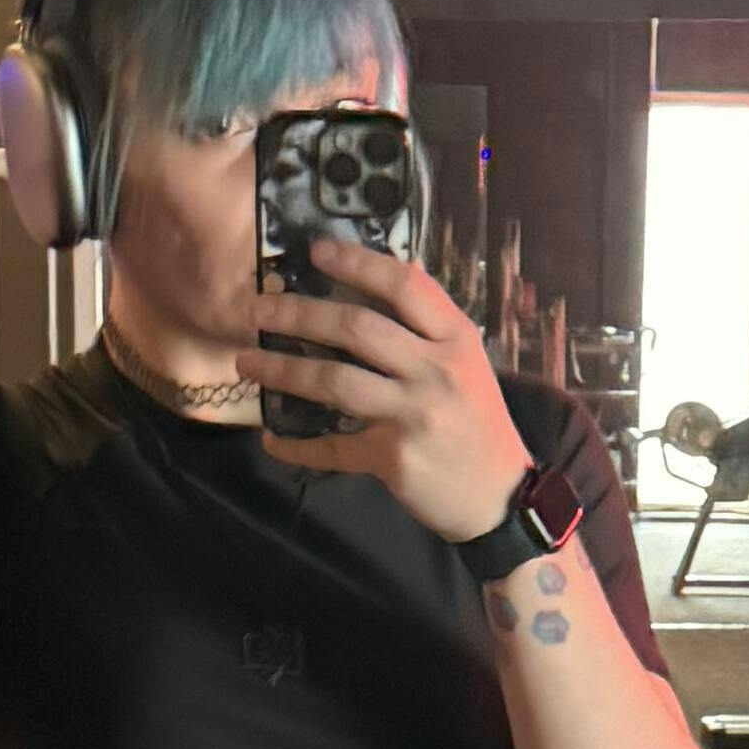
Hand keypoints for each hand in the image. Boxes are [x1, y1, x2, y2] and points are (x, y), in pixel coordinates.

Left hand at [237, 239, 533, 542]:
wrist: (502, 497)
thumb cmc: (477, 424)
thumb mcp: (466, 366)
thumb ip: (425, 333)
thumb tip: (367, 291)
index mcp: (455, 339)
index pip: (405, 285)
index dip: (357, 263)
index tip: (315, 251)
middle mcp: (435, 370)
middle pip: (357, 328)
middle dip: (299, 313)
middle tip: (258, 308)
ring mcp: (413, 414)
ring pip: (334, 381)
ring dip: (282, 370)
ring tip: (246, 362)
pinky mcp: (393, 457)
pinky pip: (332, 447)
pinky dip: (297, 446)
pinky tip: (272, 440)